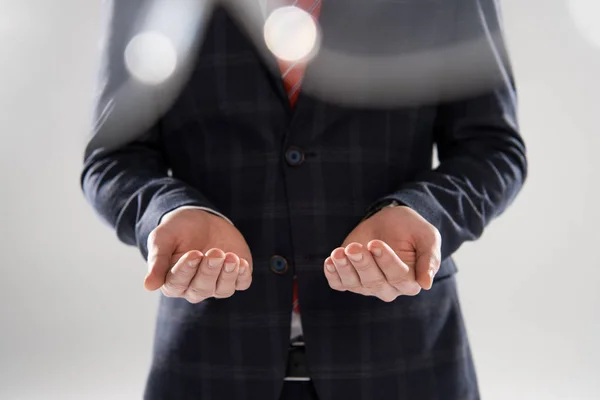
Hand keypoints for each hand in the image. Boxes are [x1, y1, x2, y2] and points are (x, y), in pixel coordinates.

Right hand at [144, 208, 252, 302]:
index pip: (177, 283)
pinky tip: (241, 262)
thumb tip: (149, 286)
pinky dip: (242, 276)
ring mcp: (216, 284)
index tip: (194, 253)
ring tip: (230, 257)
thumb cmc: (178, 230)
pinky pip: (241, 284)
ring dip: (227, 274)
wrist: (201, 219)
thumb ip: (157, 259)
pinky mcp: (235, 277)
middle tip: (215, 252)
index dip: (186, 270)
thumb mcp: (163, 238)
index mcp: (171, 281)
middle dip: (209, 270)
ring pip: (222, 290)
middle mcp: (193, 288)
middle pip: (201, 289)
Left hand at [324, 205, 440, 301]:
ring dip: (345, 268)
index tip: (375, 244)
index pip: (398, 277)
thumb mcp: (427, 236)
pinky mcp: (350, 279)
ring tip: (339, 252)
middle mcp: (389, 288)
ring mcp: (368, 286)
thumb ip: (429, 258)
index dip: (386, 261)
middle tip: (354, 247)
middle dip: (363, 263)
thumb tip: (426, 284)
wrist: (389, 220)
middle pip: (375, 281)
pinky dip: (333, 275)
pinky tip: (330, 261)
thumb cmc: (411, 229)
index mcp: (411, 281)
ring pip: (355, 284)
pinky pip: (339, 284)